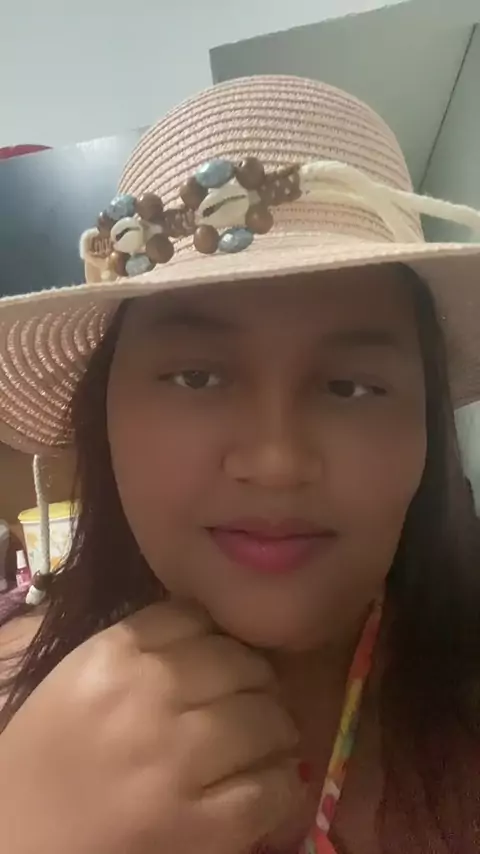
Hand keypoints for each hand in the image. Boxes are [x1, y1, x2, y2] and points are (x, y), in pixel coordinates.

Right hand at [0, 601, 301, 853]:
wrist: (12, 845)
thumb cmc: (43, 762)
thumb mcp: (79, 681)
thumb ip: (141, 647)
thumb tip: (215, 633)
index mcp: (113, 655)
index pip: (196, 617)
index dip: (220, 635)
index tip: (226, 658)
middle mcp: (147, 696)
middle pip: (240, 662)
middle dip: (258, 680)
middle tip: (257, 700)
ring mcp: (173, 761)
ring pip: (266, 719)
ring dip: (278, 729)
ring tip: (271, 740)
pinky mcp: (193, 826)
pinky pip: (270, 789)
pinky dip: (283, 785)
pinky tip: (272, 784)